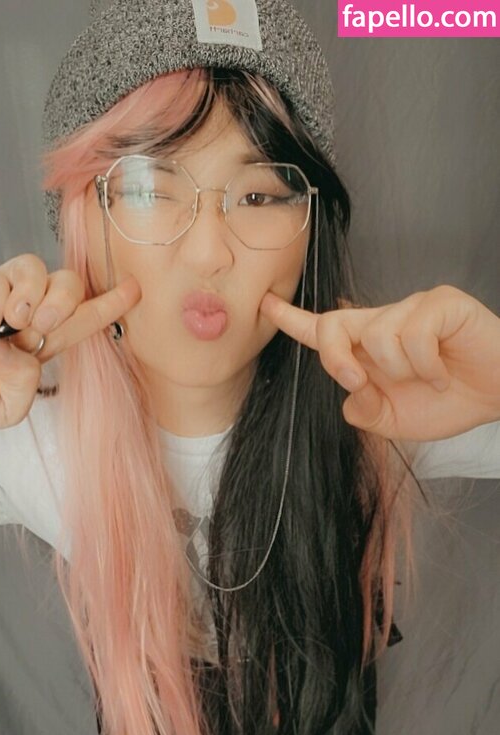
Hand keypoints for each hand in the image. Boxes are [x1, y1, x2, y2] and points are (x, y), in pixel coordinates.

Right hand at [0, 254, 140, 430]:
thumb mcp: (5, 408)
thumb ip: (25, 385)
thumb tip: (22, 347)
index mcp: (39, 347)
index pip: (81, 321)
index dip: (108, 304)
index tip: (134, 289)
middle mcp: (24, 318)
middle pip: (67, 284)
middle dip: (67, 298)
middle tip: (45, 323)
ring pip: (37, 269)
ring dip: (35, 293)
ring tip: (13, 323)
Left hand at [260, 285, 499, 440]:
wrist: (499, 397)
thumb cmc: (449, 402)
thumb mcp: (395, 422)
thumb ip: (364, 412)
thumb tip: (350, 393)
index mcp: (369, 349)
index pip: (324, 329)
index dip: (293, 320)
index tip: (265, 306)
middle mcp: (385, 322)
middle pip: (334, 325)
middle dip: (335, 359)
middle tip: (360, 383)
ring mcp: (413, 308)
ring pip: (377, 337)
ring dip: (401, 372)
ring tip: (429, 379)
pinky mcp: (441, 304)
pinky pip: (413, 335)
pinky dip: (428, 367)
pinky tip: (444, 373)